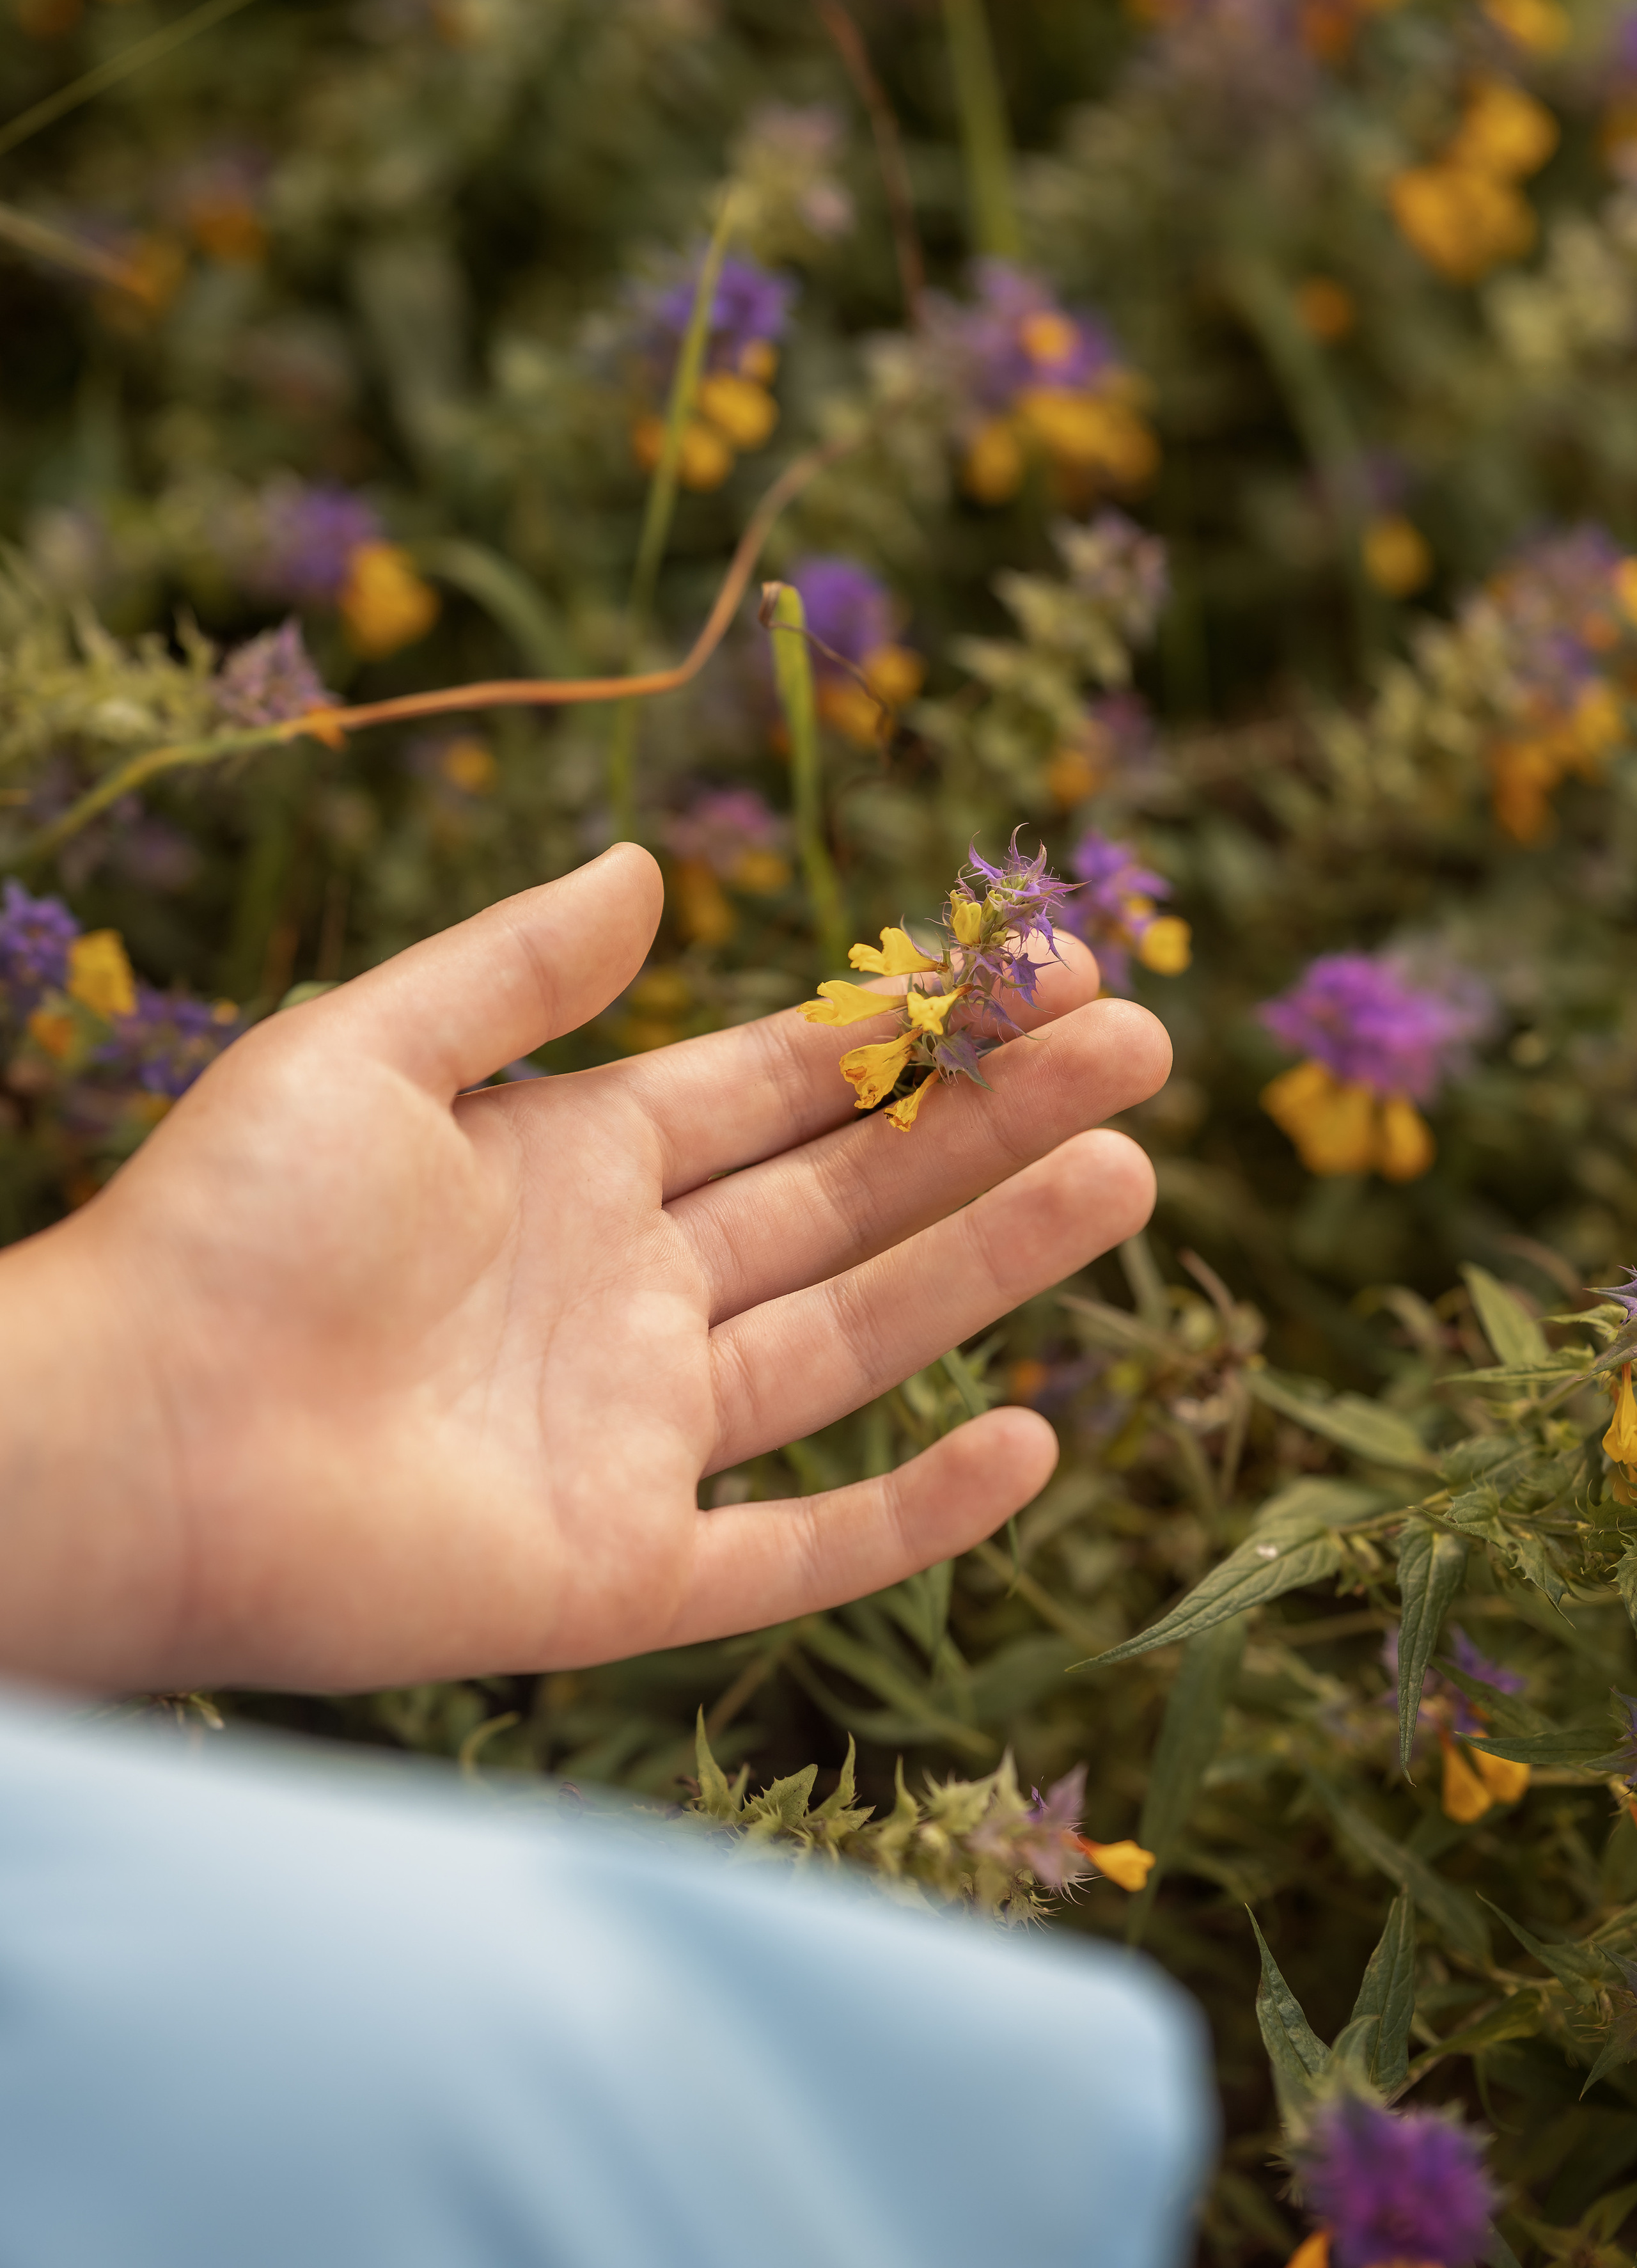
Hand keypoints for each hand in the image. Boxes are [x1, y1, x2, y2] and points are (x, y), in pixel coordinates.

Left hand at [0, 845, 1169, 1691]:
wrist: (132, 1438)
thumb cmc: (227, 1228)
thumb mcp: (371, 1047)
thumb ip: (515, 967)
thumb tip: (649, 870)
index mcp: (577, 1162)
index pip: (786, 1086)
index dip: (913, 1030)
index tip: (1042, 970)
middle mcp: (632, 1292)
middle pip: (852, 1197)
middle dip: (994, 1124)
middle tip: (1141, 1050)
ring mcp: (640, 1435)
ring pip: (858, 1343)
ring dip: (993, 1263)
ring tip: (1130, 1179)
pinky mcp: (627, 1572)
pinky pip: (803, 1548)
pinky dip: (919, 1511)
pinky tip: (1032, 1436)